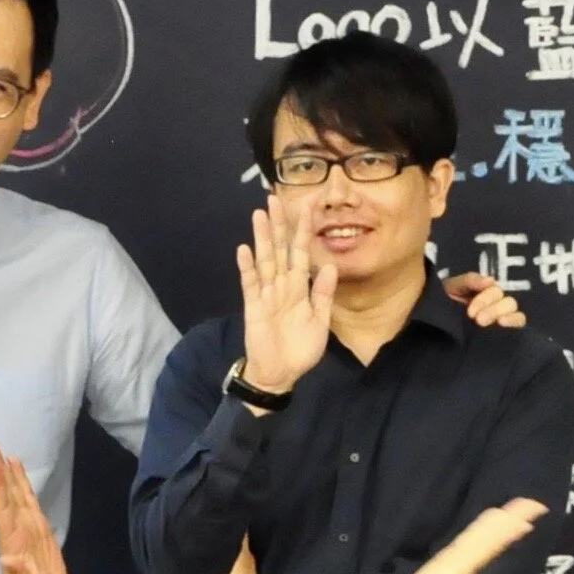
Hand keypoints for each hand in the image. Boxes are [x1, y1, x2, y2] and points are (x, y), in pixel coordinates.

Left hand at [0, 436, 67, 573]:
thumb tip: (9, 558)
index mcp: (11, 540)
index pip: (1, 503)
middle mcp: (15, 530)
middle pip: (4, 492)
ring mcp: (25, 530)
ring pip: (15, 494)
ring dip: (6, 472)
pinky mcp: (37, 532)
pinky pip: (27, 502)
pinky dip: (22, 485)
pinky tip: (17, 471)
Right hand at [236, 190, 336, 395]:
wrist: (280, 374)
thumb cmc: (300, 349)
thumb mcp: (320, 322)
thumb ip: (323, 294)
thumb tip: (329, 265)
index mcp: (299, 287)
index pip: (301, 252)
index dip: (304, 230)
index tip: (308, 206)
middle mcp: (281, 285)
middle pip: (279, 249)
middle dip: (278, 224)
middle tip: (275, 198)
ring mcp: (266, 294)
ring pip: (265, 260)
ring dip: (262, 238)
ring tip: (259, 215)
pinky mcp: (253, 307)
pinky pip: (250, 284)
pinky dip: (247, 267)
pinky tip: (244, 250)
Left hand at [383, 498, 546, 573]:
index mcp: (456, 563)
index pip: (486, 543)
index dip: (506, 533)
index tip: (527, 523)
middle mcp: (457, 553)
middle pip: (488, 530)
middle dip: (510, 517)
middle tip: (536, 504)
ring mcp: (456, 554)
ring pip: (483, 530)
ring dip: (504, 517)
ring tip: (525, 506)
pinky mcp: (457, 558)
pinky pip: (478, 537)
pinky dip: (493, 527)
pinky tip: (501, 521)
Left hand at [443, 269, 526, 329]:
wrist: (434, 329)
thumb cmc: (443, 304)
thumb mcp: (452, 288)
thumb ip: (469, 281)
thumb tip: (490, 280)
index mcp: (485, 292)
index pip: (495, 291)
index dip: (485, 300)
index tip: (470, 313)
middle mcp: (496, 305)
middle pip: (508, 302)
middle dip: (494, 310)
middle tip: (478, 320)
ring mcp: (502, 320)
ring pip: (517, 314)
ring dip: (509, 317)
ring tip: (498, 324)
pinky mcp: (504, 335)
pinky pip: (519, 327)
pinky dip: (515, 325)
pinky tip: (504, 327)